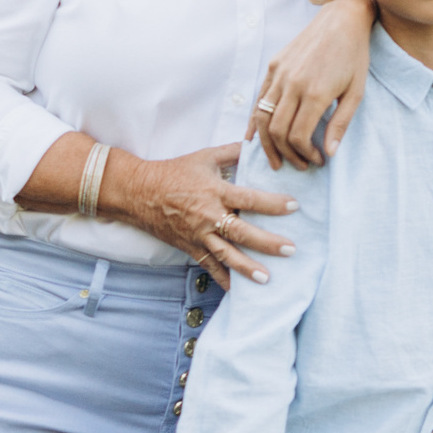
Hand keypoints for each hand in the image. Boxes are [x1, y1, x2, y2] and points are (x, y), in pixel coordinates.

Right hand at [109, 144, 296, 286]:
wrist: (138, 192)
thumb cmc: (174, 171)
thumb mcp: (205, 156)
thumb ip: (233, 151)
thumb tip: (258, 142)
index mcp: (215, 191)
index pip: (249, 198)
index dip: (272, 203)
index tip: (295, 206)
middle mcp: (208, 216)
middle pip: (241, 232)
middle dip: (267, 242)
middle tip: (291, 249)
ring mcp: (198, 234)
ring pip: (225, 254)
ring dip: (246, 268)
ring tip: (267, 278)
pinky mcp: (189, 247)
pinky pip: (208, 265)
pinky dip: (222, 278)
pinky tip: (236, 290)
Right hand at [251, 0, 375, 169]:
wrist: (342, 19)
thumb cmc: (354, 56)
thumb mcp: (357, 91)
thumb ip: (341, 123)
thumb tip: (329, 153)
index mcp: (316, 92)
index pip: (298, 136)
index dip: (305, 155)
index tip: (317, 161)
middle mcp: (292, 84)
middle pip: (277, 131)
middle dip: (287, 154)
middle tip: (298, 166)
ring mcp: (279, 74)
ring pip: (263, 117)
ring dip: (267, 144)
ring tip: (275, 160)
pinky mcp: (273, 66)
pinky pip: (259, 99)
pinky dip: (255, 121)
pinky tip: (254, 138)